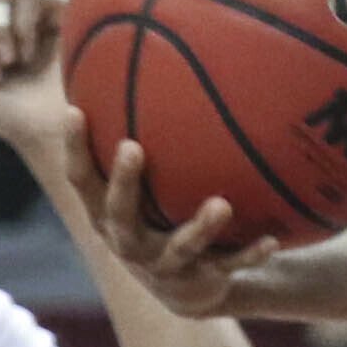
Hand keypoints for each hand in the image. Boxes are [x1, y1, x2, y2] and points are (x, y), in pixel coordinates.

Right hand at [67, 119, 281, 318]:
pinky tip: (272, 240)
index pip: (81, 179)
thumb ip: (132, 137)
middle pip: (120, 213)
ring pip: (181, 247)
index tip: (74, 109)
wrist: (189, 287)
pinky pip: (228, 266)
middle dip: (124, 181)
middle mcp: (129, 240)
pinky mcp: (202, 280)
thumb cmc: (157, 215)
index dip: (74, 147)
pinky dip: (250, 254)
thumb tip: (126, 59)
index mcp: (107, 213)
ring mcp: (165, 264)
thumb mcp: (139, 187)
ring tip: (222, 204)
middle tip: (133, 147)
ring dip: (200, 226)